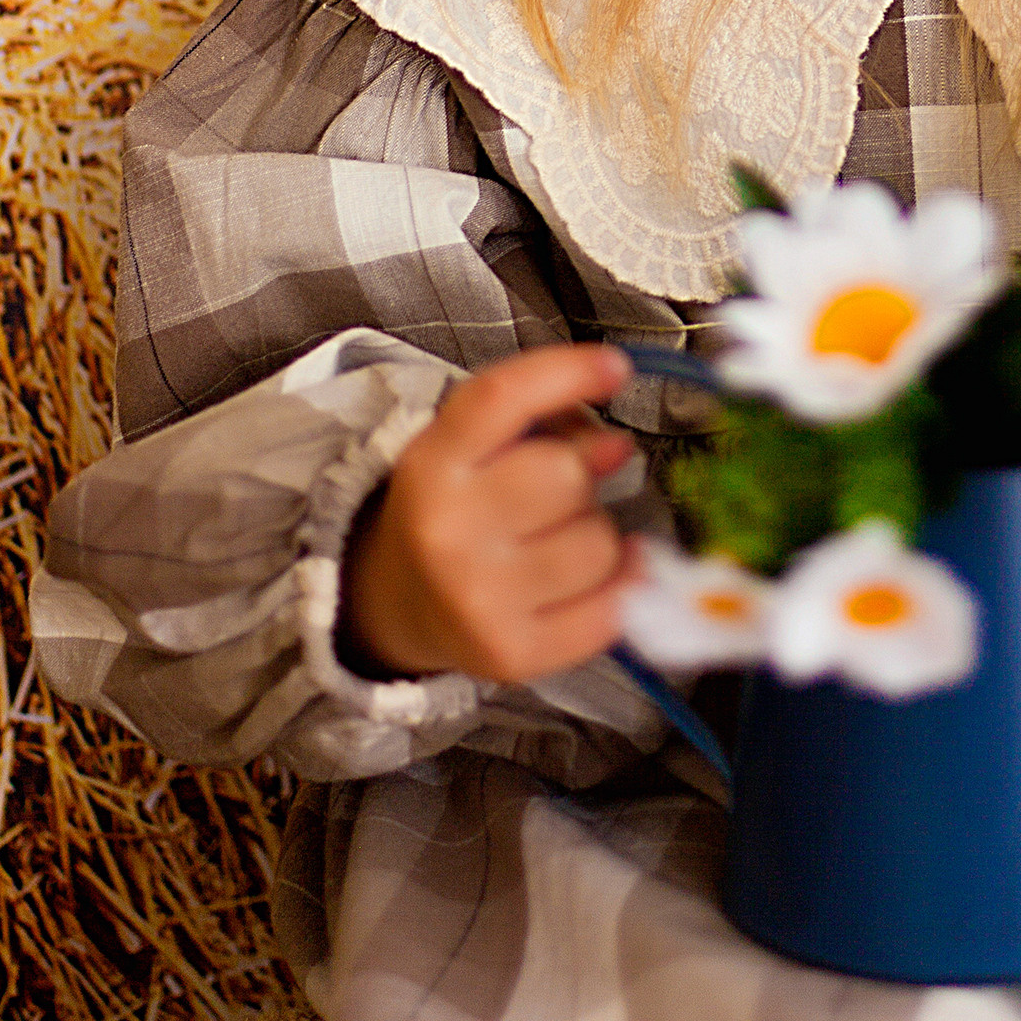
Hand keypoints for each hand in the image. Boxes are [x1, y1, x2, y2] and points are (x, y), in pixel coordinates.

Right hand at [342, 345, 637, 683]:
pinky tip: (600, 576)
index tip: (616, 367)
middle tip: (562, 488)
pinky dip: (621, 585)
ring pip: (599, 542)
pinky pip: (612, 608)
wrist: (398, 602)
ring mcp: (477, 600)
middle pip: (566, 473)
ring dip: (598, 534)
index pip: (503, 398)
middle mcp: (446, 531)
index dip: (568, 373)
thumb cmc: (457, 508)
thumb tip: (615, 446)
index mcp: (431, 463)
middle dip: (582, 473)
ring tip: (561, 539)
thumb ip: (541, 419)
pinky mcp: (512, 654)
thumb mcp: (472, 445)